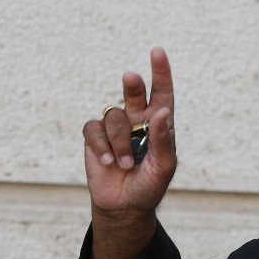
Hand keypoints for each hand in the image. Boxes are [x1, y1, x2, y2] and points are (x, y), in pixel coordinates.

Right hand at [81, 47, 176, 215]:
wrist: (125, 206)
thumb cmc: (149, 186)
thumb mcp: (163, 167)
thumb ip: (164, 141)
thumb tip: (163, 112)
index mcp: (159, 124)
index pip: (162, 93)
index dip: (160, 72)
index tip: (157, 52)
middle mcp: (137, 120)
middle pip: (135, 92)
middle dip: (133, 85)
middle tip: (131, 78)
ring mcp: (115, 127)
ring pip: (114, 116)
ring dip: (120, 142)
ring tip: (125, 164)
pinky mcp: (95, 137)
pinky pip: (95, 130)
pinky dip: (102, 146)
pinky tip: (109, 162)